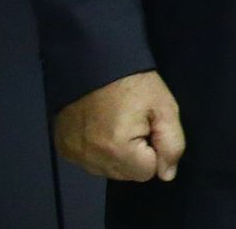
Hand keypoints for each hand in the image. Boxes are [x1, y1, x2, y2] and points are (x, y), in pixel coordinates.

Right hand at [52, 70, 184, 181]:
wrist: (94, 62)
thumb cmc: (134, 83)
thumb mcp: (164, 107)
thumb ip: (172, 144)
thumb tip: (167, 174)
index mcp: (118, 149)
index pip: (147, 172)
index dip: (154, 150)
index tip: (148, 127)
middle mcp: (92, 158)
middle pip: (126, 174)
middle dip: (135, 155)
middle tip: (134, 123)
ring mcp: (75, 154)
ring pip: (107, 170)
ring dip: (116, 155)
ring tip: (117, 123)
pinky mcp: (63, 148)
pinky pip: (89, 162)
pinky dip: (98, 151)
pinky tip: (101, 128)